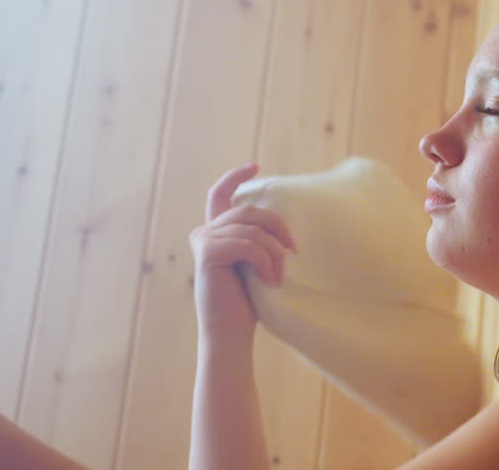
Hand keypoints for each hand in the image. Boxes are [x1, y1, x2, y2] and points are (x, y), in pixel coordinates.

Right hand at [190, 163, 296, 337]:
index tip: (255, 165)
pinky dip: (265, 261)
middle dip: (277, 226)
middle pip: (249, 210)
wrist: (232, 333)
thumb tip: (285, 223)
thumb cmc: (249, 301)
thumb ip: (260, 238)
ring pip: (252, 229)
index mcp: (217, 232)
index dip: (235, 177)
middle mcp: (205, 232)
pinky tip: (271, 280)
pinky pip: (248, 244)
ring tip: (280, 275)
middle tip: (295, 250)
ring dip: (274, 251)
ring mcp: (203, 241)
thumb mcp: (258, 262)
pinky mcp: (207, 253)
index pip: (220, 195)